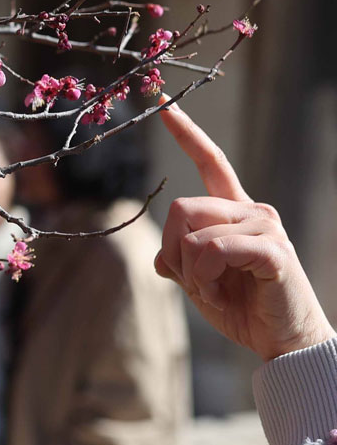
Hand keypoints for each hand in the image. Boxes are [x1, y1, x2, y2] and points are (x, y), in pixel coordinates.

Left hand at [156, 98, 335, 360]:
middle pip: (181, 208)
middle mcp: (252, 210)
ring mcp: (265, 227)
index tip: (163, 103)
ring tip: (214, 291)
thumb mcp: (198, 280)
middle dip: (172, 250)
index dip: (187, 133)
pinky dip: (206, 278)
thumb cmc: (242, 307)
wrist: (281, 341)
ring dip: (191, 273)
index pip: (211, 161)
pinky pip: (215, 250)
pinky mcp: (273, 249)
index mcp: (233, 211)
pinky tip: (221, 294)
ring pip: (194, 235)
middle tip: (191, 281)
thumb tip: (162, 258)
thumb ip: (179, 259)